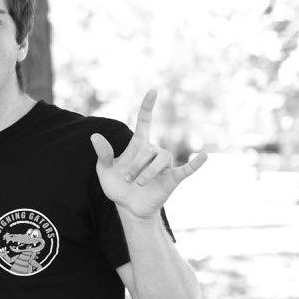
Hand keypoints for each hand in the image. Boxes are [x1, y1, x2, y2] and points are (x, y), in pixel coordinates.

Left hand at [91, 89, 207, 219]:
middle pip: (147, 150)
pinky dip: (196, 163)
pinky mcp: (173, 178)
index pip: (145, 121)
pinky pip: (187, 169)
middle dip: (134, 165)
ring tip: (138, 183)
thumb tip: (94, 136)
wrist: (128, 207)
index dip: (148, 107)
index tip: (153, 91)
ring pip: (161, 160)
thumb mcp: (105, 170)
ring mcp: (164, 165)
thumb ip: (103, 154)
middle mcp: (153, 152)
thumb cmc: (117, 186)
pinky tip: (204, 156)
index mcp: (138, 146)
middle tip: (126, 179)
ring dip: (147, 172)